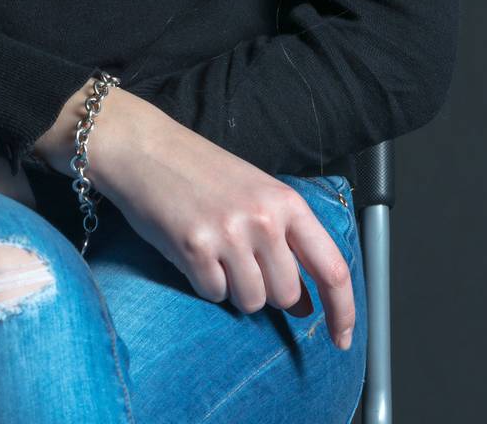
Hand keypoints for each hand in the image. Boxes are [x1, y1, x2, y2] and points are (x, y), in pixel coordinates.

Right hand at [83, 90, 356, 351]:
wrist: (144, 147)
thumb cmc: (198, 169)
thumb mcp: (254, 193)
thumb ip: (285, 242)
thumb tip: (306, 303)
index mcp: (286, 202)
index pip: (332, 267)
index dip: (342, 311)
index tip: (342, 338)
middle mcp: (264, 218)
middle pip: (286, 295)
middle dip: (267, 292)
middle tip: (241, 261)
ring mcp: (229, 233)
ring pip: (251, 301)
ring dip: (234, 288)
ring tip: (214, 251)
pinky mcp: (195, 247)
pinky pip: (214, 294)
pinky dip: (204, 282)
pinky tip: (192, 250)